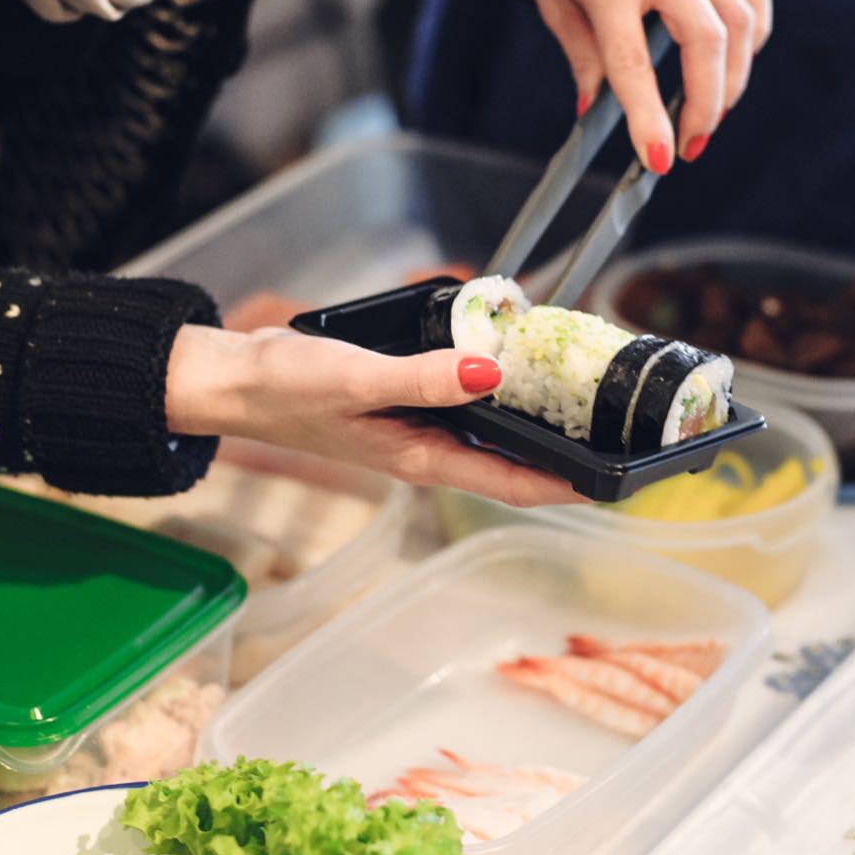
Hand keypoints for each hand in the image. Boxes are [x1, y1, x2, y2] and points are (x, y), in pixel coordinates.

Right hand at [165, 326, 581, 506]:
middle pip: (513, 465)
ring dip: (536, 426)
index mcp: (422, 458)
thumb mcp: (357, 379)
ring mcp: (416, 431)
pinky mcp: (404, 405)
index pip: (513, 484)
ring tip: (587, 403)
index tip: (619, 482)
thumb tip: (492, 372)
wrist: (233, 381)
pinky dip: (497, 393)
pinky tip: (514, 367)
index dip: (569, 487)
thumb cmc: (285, 389)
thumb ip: (424, 378)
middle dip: (565, 457)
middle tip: (621, 434)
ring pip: (492, 437)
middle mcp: (427, 451)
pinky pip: (465, 407)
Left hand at [501, 0, 772, 172]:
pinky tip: (733, 63)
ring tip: (709, 113)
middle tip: (689, 144)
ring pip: (743, 21)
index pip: (634, 60)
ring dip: (734, 78)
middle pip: (709, 41)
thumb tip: (596, 112)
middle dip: (707, 105)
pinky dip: (753, 35)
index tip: (660, 157)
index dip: (649, 116)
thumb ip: (583, 56)